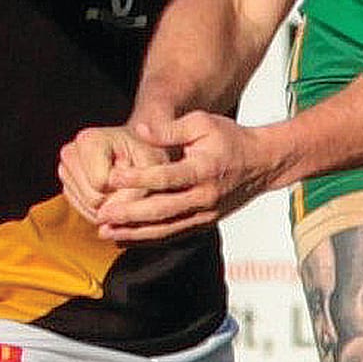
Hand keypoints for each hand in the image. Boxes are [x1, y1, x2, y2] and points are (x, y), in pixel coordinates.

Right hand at [58, 122, 168, 220]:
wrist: (136, 149)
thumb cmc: (145, 154)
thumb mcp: (151, 167)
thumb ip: (134, 190)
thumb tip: (106, 217)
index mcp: (88, 139)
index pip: (101, 183)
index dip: (123, 186)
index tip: (135, 171)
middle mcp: (70, 152)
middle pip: (93, 199)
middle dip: (116, 198)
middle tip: (129, 181)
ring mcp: (65, 170)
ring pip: (89, 209)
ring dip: (111, 206)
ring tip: (121, 185)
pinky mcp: (67, 186)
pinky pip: (86, 212)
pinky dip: (103, 209)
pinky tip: (112, 192)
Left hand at [93, 110, 274, 241]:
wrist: (262, 164)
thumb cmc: (229, 138)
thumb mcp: (202, 123)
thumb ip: (169, 129)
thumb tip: (138, 130)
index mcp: (204, 169)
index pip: (167, 177)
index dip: (138, 177)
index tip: (112, 176)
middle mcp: (205, 196)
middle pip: (162, 209)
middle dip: (129, 214)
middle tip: (100, 214)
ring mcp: (205, 214)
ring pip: (166, 229)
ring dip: (134, 232)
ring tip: (106, 232)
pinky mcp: (204, 223)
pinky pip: (173, 235)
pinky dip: (149, 239)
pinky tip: (127, 238)